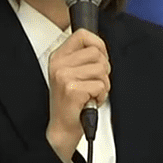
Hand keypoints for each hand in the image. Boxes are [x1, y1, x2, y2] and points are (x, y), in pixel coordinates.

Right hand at [45, 29, 110, 160]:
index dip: (98, 44)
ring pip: (101, 69)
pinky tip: (91, 101)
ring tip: (92, 93)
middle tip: (95, 83)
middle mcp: (59, 64)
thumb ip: (83, 58)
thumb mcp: (72, 74)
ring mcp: (64, 77)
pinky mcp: (72, 90)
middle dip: (103, 70)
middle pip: (96, 53)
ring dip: (103, 85)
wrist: (62, 128)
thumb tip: (101, 48)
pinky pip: (100, 86)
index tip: (100, 58)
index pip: (82, 35)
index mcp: (58, 57)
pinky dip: (101, 96)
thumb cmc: (71, 102)